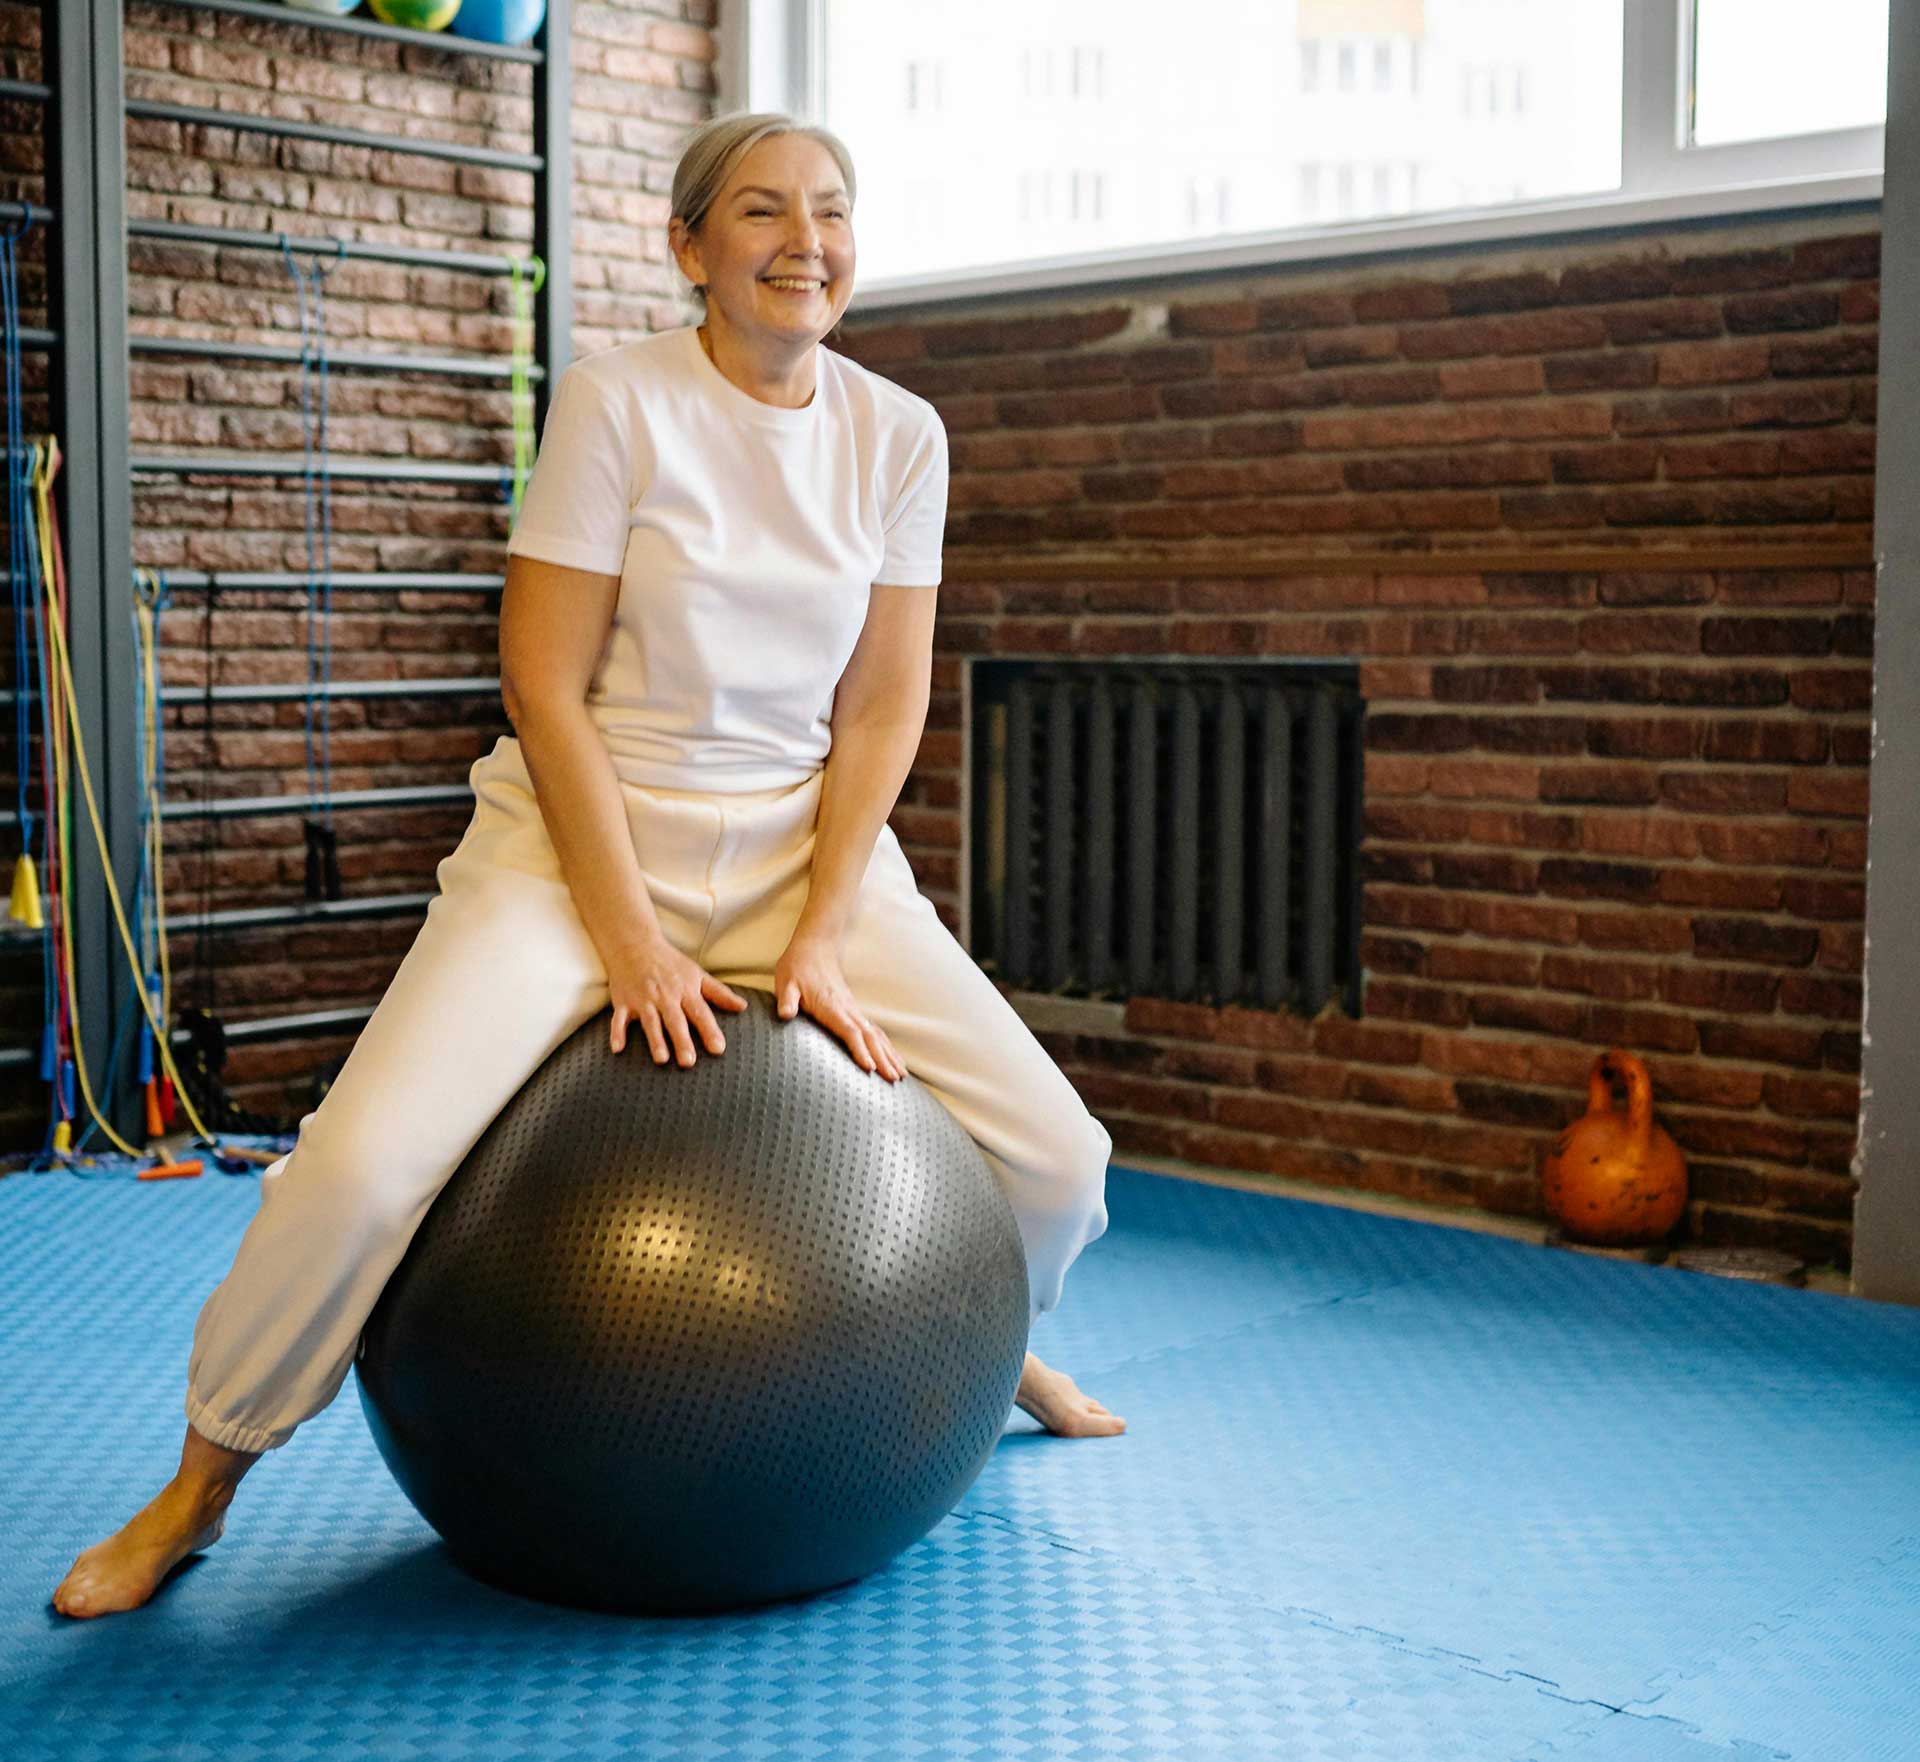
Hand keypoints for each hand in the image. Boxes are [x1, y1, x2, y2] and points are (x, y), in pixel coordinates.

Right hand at [608, 933, 749, 1065]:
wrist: (635, 944)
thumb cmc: (670, 962)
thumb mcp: (697, 974)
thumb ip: (719, 993)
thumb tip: (743, 1007)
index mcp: (685, 991)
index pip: (700, 1013)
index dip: (710, 1031)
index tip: (718, 1049)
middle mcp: (665, 997)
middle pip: (675, 1021)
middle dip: (682, 1041)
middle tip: (689, 1063)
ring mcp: (643, 1000)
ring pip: (650, 1022)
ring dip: (655, 1040)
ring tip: (662, 1059)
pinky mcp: (623, 1002)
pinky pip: (619, 1019)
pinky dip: (617, 1033)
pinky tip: (617, 1049)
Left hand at [773, 934, 903, 1081]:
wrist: (814, 948)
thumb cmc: (797, 968)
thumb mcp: (786, 983)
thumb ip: (787, 1000)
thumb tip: (786, 1014)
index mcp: (831, 1006)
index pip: (850, 1031)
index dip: (860, 1050)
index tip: (870, 1068)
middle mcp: (847, 1009)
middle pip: (870, 1037)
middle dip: (883, 1059)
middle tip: (894, 1080)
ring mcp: (853, 1010)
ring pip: (876, 1035)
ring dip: (889, 1054)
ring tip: (901, 1075)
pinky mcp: (854, 1010)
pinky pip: (875, 1031)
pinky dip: (886, 1045)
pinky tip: (894, 1058)